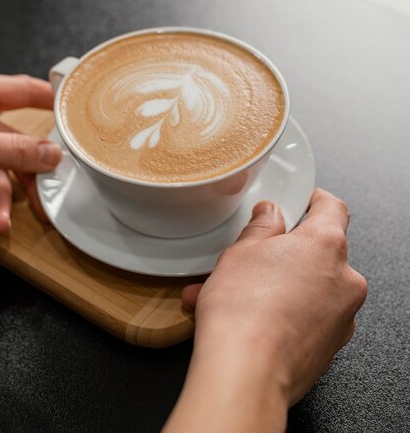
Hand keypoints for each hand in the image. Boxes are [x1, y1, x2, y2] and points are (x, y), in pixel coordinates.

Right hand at [164, 189, 366, 432]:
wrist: (245, 374)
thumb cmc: (244, 312)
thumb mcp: (241, 251)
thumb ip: (261, 227)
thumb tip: (270, 216)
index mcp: (326, 245)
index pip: (332, 208)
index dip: (314, 200)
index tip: (302, 202)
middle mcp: (344, 280)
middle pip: (317, 252)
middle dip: (282, 253)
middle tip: (250, 256)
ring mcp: (341, 317)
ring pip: (307, 288)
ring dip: (273, 285)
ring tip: (230, 293)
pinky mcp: (329, 347)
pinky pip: (305, 317)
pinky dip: (280, 313)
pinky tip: (244, 317)